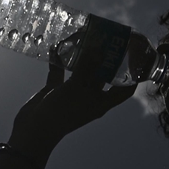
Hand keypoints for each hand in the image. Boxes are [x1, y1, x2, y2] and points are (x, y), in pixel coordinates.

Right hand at [8, 50, 138, 162]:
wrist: (34, 130)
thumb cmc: (61, 113)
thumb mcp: (77, 88)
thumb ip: (87, 68)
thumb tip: (99, 49)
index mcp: (101, 102)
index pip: (124, 90)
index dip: (133, 76)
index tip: (135, 58)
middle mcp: (90, 97)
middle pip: (103, 75)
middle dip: (105, 58)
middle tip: (106, 39)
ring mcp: (73, 94)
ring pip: (81, 72)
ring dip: (82, 57)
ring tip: (84, 38)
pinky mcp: (56, 91)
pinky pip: (60, 73)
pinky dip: (59, 61)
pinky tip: (56, 47)